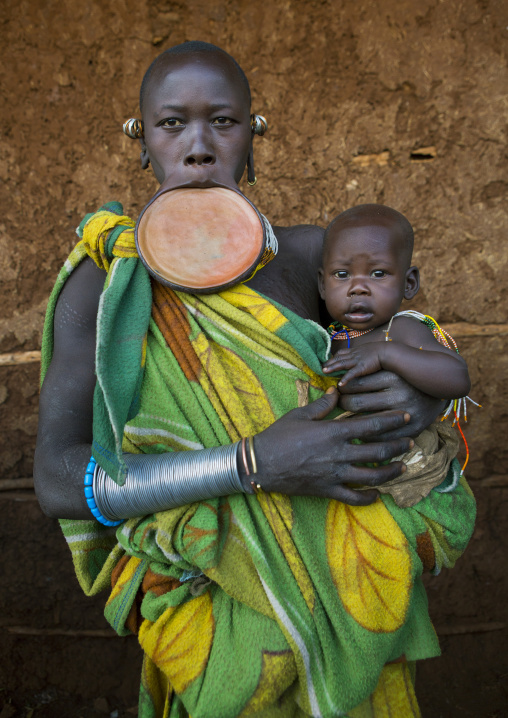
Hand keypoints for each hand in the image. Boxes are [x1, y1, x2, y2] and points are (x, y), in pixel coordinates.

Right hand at [250, 388, 413, 504]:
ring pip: (372, 476)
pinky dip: (369, 497)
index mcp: (333, 432)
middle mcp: (339, 453)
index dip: (391, 420)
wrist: (261, 464)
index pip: (371, 424)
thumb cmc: (278, 436)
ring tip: (403, 467)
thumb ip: (322, 406)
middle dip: (398, 446)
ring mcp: (335, 474)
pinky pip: (354, 497)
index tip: (406, 416)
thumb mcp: (299, 414)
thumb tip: (337, 391)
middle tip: (410, 441)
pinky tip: (377, 494)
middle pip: (378, 451)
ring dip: (391, 471)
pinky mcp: (328, 490)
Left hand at [323, 344, 384, 385]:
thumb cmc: (380, 352)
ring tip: (324, 372)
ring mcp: (357, 360)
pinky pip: (352, 373)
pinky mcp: (362, 367)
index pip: (340, 353)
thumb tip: (357, 360)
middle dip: (328, 362)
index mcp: (355, 351)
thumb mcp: (367, 351)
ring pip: (342, 363)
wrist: (387, 351)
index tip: (325, 361)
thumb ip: (360, 354)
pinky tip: (340, 383)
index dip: (332, 357)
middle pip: (338, 358)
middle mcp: (353, 355)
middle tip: (319, 367)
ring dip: (332, 367)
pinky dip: (346, 378)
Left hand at [337, 371, 446, 439]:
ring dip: (352, 423)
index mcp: (392, 376)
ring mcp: (408, 414)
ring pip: (366, 422)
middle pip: (356, 403)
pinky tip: (362, 432)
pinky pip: (381, 438)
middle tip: (341, 404)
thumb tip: (336, 374)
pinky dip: (369, 437)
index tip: (339, 389)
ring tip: (346, 419)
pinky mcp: (414, 429)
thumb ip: (367, 370)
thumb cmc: (405, 375)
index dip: (342, 387)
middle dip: (343, 404)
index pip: (355, 383)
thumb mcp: (391, 367)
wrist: (442, 386)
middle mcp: (400, 394)